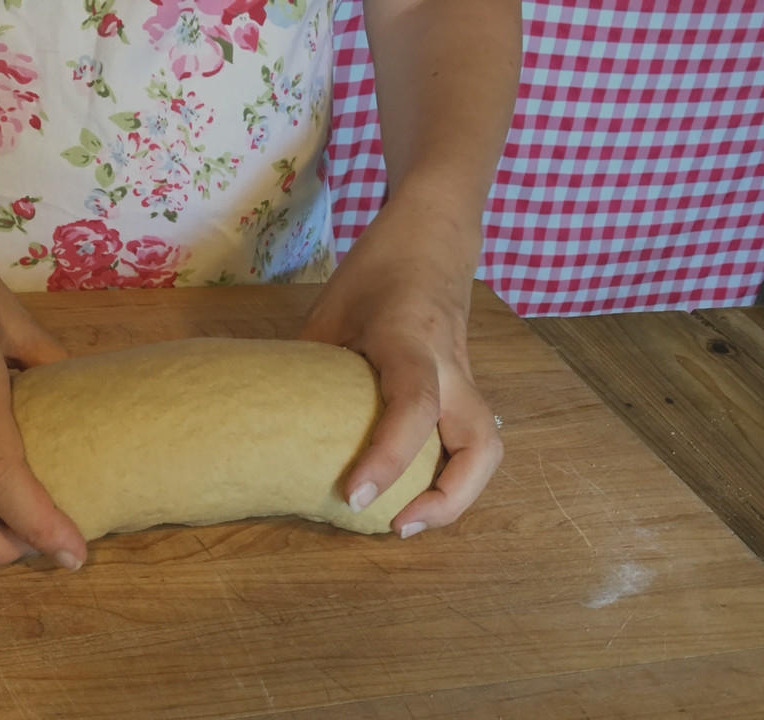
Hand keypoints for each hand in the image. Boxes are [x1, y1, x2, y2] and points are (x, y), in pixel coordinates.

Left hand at [302, 202, 502, 537]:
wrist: (433, 236)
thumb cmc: (377, 270)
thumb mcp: (330, 311)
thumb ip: (310, 369)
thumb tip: (276, 428)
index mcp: (411, 340)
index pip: (414, 405)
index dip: (388, 457)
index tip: (353, 497)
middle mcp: (450, 366)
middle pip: (480, 444)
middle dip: (448, 499)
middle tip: (396, 527)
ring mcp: (465, 379)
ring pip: (487, 449)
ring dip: (457, 495)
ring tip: (408, 521)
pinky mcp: (466, 389)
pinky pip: (472, 441)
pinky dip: (452, 475)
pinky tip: (416, 493)